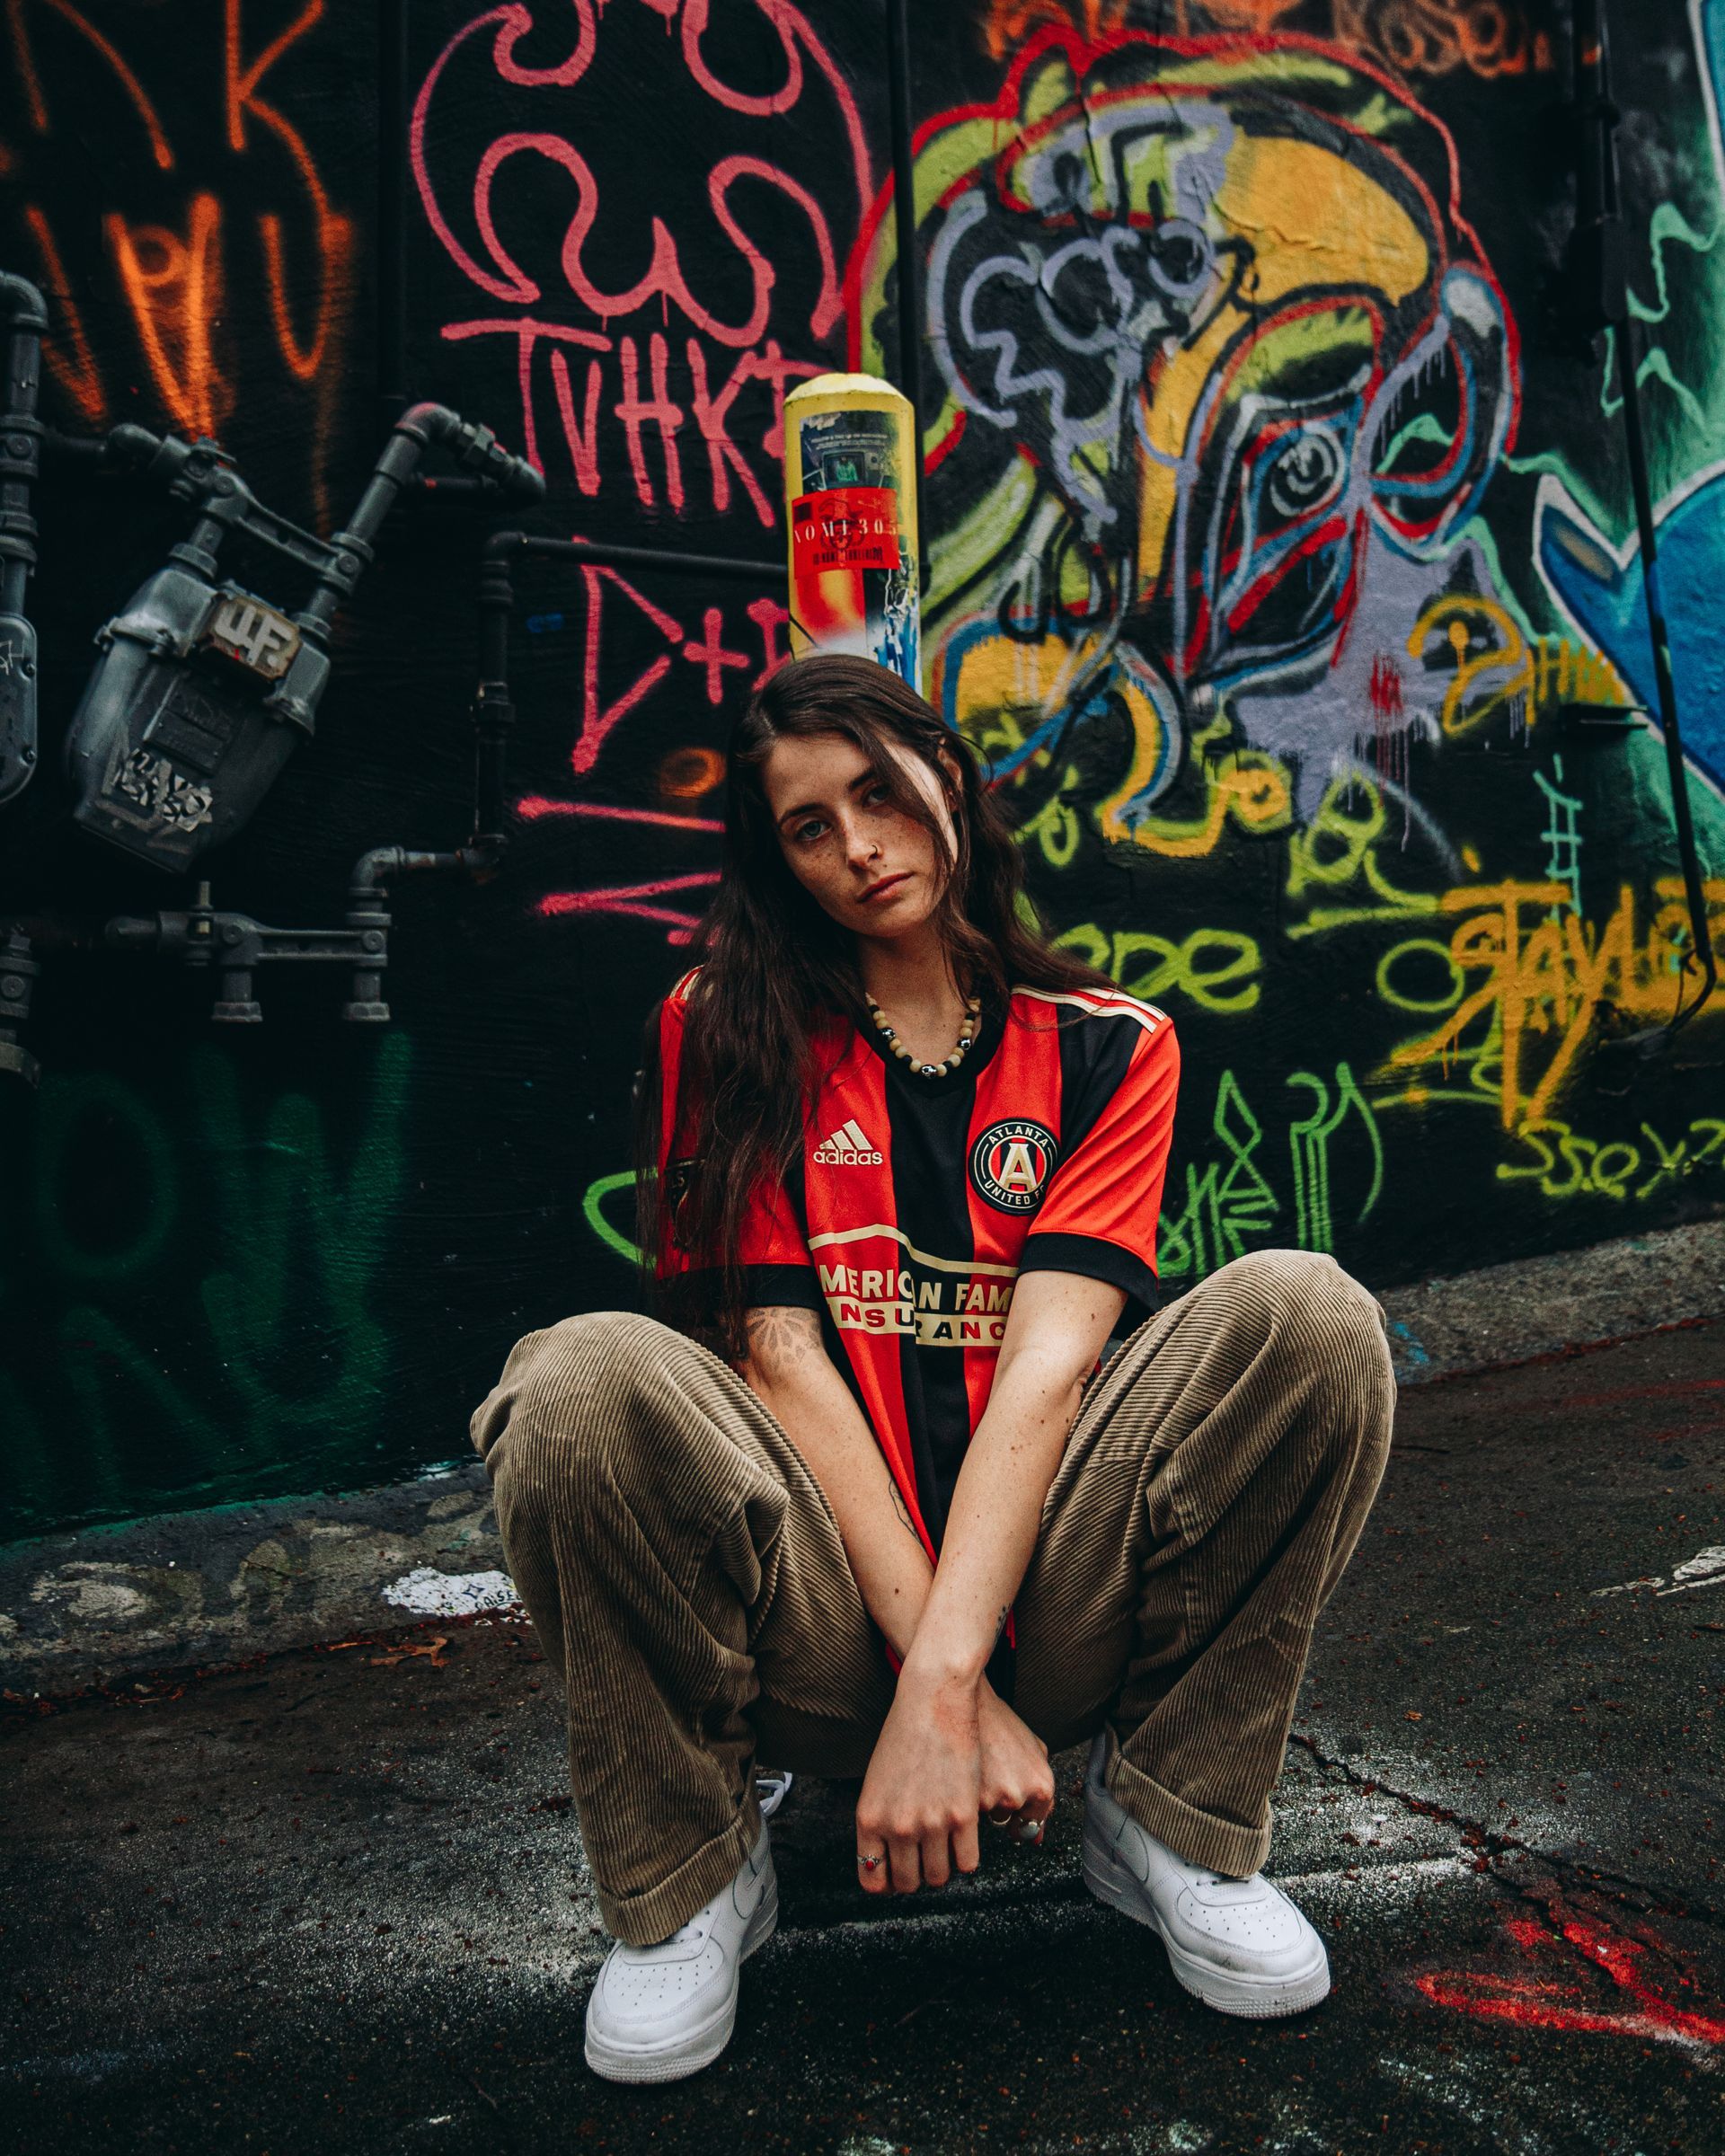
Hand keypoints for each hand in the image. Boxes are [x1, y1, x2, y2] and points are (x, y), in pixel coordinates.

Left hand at [855, 1667, 982, 1894]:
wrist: (932, 1701)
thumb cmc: (903, 1736)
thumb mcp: (877, 1781)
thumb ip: (881, 1821)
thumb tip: (888, 1860)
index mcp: (870, 1820)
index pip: (874, 1880)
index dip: (887, 1884)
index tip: (897, 1876)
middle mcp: (897, 1828)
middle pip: (909, 1883)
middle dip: (917, 1877)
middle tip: (925, 1862)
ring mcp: (931, 1824)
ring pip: (939, 1876)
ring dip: (943, 1869)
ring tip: (945, 1850)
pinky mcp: (963, 1816)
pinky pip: (967, 1861)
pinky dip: (966, 1859)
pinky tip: (965, 1843)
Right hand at [977, 1679, 1054, 1845]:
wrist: (969, 1703)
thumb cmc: (1001, 1723)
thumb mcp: (1035, 1750)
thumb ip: (1042, 1793)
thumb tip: (1037, 1837)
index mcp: (1042, 1786)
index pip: (1033, 1825)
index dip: (1019, 1815)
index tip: (1010, 1806)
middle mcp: (1021, 1796)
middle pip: (1008, 1822)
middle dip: (1001, 1805)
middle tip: (993, 1774)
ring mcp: (994, 1799)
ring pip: (987, 1816)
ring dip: (984, 1801)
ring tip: (980, 1769)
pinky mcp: (969, 1800)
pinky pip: (969, 1812)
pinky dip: (967, 1798)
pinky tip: (967, 1773)